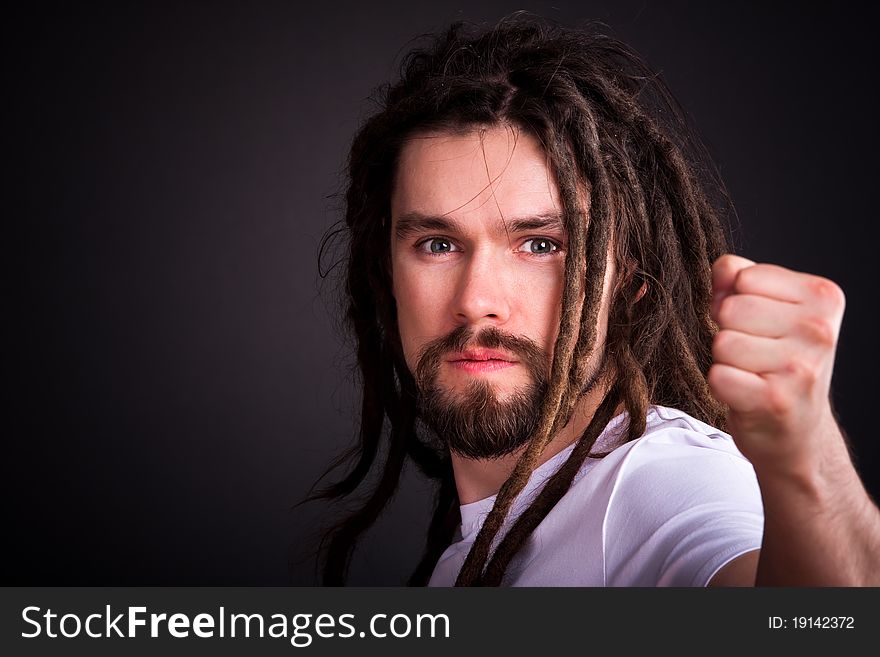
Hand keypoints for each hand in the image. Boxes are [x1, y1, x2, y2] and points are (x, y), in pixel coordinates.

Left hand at [707, 255, 846, 477]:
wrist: (797, 430)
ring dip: (726, 360)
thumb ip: (739, 278)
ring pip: (722, 342)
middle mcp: (819, 330)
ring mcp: (800, 367)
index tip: (760, 324)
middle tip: (754, 353)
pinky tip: (747, 392)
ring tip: (752, 373)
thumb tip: (722, 268)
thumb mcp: (769, 309)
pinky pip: (718, 375)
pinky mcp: (775, 400)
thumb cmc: (778, 361)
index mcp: (823, 297)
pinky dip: (722, 385)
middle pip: (730, 308)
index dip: (737, 299)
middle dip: (729, 330)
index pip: (744, 276)